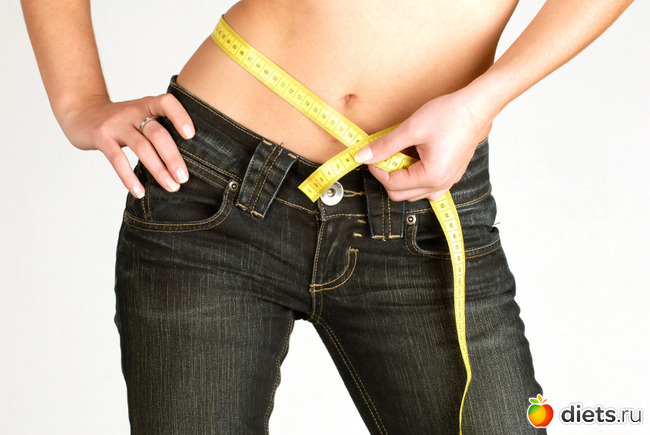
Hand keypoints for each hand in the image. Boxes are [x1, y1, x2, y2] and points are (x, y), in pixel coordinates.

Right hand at [59, 93, 194, 197]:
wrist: (81, 113)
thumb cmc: (121, 121)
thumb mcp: (141, 116)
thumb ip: (160, 128)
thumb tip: (190, 158)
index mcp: (147, 104)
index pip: (167, 103)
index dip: (180, 116)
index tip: (191, 136)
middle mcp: (133, 111)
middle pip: (158, 133)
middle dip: (173, 158)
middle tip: (184, 178)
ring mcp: (116, 124)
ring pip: (142, 148)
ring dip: (158, 170)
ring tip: (171, 187)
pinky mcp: (101, 137)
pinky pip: (118, 160)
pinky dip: (130, 178)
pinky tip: (140, 192)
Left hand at [354, 88, 493, 201]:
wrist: (477, 106)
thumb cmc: (449, 115)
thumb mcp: (410, 129)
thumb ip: (385, 146)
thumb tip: (362, 156)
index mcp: (431, 176)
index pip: (393, 184)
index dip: (377, 170)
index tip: (370, 156)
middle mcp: (441, 184)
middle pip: (401, 194)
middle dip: (388, 176)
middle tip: (383, 155)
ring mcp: (449, 181)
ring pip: (414, 193)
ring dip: (401, 178)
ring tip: (400, 155)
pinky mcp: (451, 174)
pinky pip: (428, 186)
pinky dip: (415, 177)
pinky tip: (414, 158)